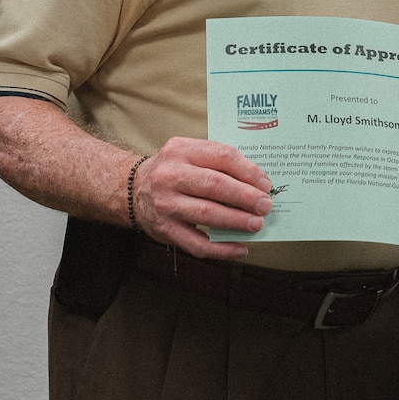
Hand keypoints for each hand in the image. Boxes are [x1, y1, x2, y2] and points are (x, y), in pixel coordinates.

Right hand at [130, 136, 272, 258]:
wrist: (132, 190)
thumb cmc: (172, 171)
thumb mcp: (188, 153)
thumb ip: (217, 162)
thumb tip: (256, 183)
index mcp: (181, 150)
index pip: (221, 156)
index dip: (248, 171)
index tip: (266, 184)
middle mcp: (170, 175)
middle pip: (215, 185)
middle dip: (245, 197)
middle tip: (265, 205)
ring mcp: (166, 204)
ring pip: (207, 214)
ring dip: (237, 221)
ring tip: (256, 224)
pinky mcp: (165, 229)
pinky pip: (197, 244)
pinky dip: (222, 249)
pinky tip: (240, 248)